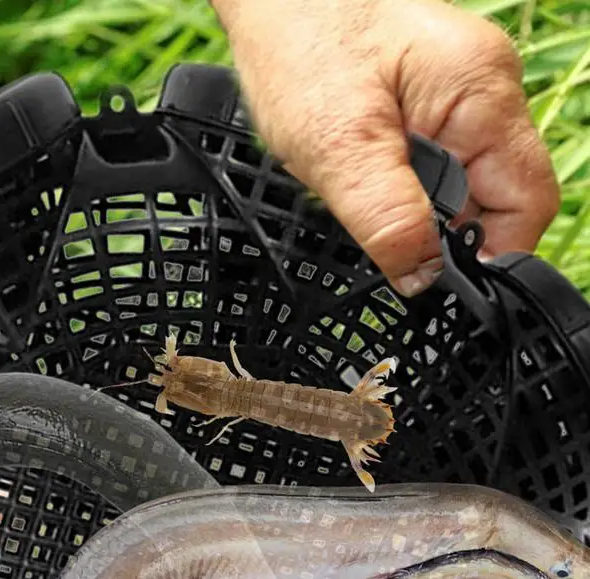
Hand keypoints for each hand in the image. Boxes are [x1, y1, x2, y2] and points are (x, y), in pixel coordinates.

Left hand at [211, 0, 559, 296]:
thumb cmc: (302, 43)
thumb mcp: (338, 147)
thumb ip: (386, 218)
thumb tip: (422, 279)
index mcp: (482, 95)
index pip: (525, 201)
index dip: (491, 256)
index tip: (440, 287)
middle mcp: (483, 94)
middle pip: (494, 199)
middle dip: (444, 237)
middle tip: (388, 251)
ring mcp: (455, 98)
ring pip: (458, 188)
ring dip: (418, 216)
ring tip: (366, 209)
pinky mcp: (423, 104)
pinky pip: (429, 168)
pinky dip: (400, 192)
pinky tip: (363, 188)